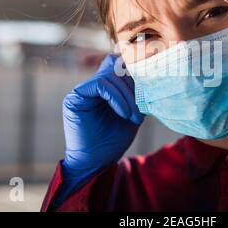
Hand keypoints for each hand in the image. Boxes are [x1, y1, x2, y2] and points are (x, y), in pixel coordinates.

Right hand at [62, 54, 143, 175]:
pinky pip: (100, 84)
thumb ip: (137, 94)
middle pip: (117, 68)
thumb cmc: (114, 140)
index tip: (150, 90)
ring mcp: (82, 90)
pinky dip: (117, 98)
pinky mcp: (75, 97)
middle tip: (143, 109)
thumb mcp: (132, 113)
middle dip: (135, 87)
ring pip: (110, 76)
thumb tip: (152, 74)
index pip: (120, 65)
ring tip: (135, 116)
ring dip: (128, 96)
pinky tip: (124, 114)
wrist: (96, 162)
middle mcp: (92, 85)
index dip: (136, 72)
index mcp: (105, 87)